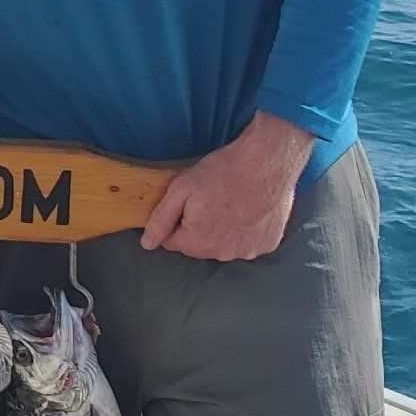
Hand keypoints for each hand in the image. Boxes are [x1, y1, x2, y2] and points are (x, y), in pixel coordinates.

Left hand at [139, 114, 311, 261]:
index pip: (172, 242)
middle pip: (198, 246)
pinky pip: (247, 242)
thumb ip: (161, 220)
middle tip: (209, 201)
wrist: (268, 162)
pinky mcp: (267, 244)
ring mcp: (248, 251)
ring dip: (222, 231)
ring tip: (230, 204)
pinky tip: (248, 210)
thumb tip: (147, 243)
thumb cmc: (223, 172)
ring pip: (223, 246)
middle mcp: (223, 253)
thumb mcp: (181, 190)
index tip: (189, 203)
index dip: (176, 221)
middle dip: (197, 228)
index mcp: (198, 241)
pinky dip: (245, 231)